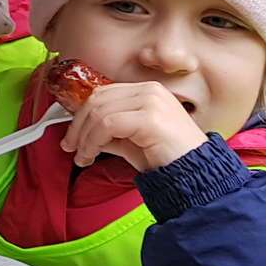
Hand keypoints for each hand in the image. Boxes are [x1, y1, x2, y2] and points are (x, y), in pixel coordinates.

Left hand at [61, 81, 206, 172]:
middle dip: (77, 125)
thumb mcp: (130, 141)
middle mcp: (149, 90)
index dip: (82, 113)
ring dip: (83, 137)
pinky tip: (90, 156)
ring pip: (99, 113)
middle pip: (97, 100)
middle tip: (70, 146)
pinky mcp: (150, 117)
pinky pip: (108, 125)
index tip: (72, 135)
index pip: (103, 93)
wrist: (196, 174)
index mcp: (147, 91)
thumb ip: (108, 133)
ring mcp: (151, 101)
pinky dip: (92, 142)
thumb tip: (81, 133)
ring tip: (82, 156)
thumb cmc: (167, 159)